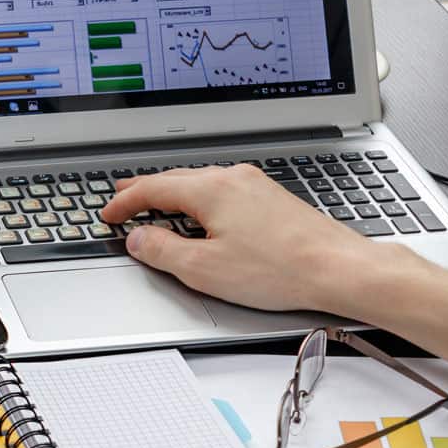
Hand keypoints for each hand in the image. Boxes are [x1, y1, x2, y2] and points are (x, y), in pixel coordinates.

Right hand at [99, 164, 397, 312]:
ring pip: (200, 181)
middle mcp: (232, 178)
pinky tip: (200, 210)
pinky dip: (198, 196)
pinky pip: (221, 189)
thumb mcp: (204, 269)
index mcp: (210, 189)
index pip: (153, 188)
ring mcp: (254, 184)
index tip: (109, 213)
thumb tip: (139, 239)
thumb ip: (162, 251)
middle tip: (122, 197)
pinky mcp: (270, 198)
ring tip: (155, 202)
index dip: (125, 202)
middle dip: (144, 189)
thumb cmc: (279, 269)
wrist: (339, 268)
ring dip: (172, 191)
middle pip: (175, 178)